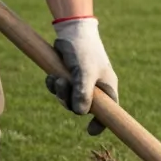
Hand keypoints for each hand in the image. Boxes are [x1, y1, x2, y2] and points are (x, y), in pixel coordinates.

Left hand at [45, 17, 118, 135]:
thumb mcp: (85, 71)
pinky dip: (53, 85)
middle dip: (69, 101)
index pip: (109, 112)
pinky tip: (51, 75)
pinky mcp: (69, 76)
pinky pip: (60, 89)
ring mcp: (82, 82)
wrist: (72, 29)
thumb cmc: (84, 49)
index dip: (102, 123)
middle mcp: (96, 88)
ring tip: (56, 78)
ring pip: (69, 99)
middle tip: (63, 86)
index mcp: (107, 88)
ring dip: (59, 92)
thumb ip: (83, 93)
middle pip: (83, 107)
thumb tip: (79, 113)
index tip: (90, 132)